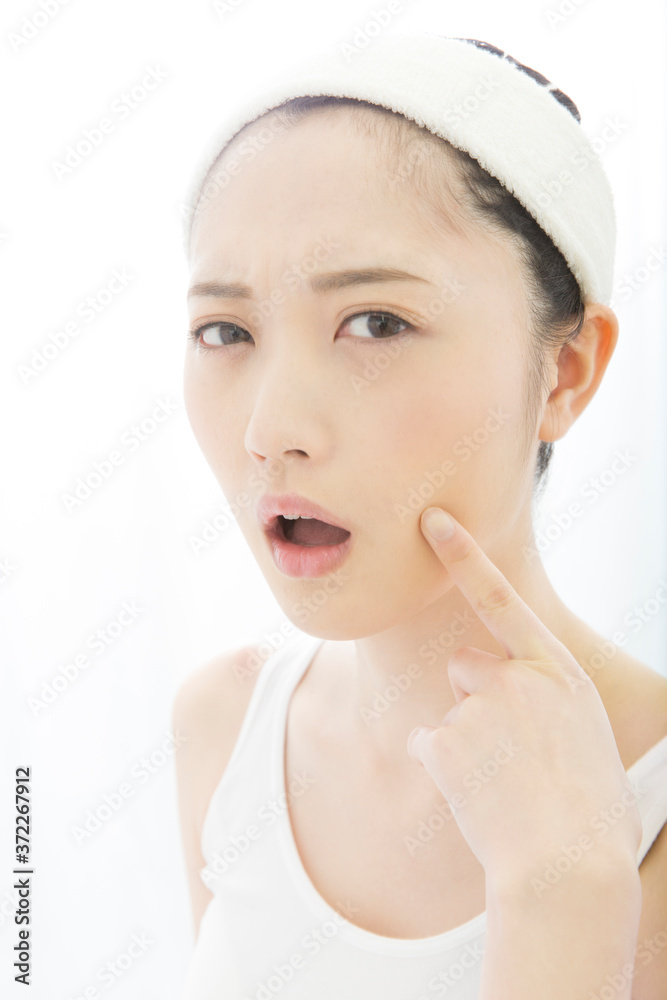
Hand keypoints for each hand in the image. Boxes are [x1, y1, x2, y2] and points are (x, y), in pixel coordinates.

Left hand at [406, 507, 641, 889]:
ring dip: (463, 739)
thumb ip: (548, 702)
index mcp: (558, 672)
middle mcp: (516, 677)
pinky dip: (444, 770)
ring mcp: (479, 707)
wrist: (571, 868)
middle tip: (506, 749)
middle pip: (465, 665)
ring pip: (450, 710)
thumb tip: (515, 699)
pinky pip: (430, 747)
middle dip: (474, 696)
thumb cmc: (590, 812)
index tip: (432, 520)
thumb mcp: (586, 736)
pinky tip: (478, 797)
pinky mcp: (447, 742)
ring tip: (501, 781)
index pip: (501, 599)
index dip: (463, 555)